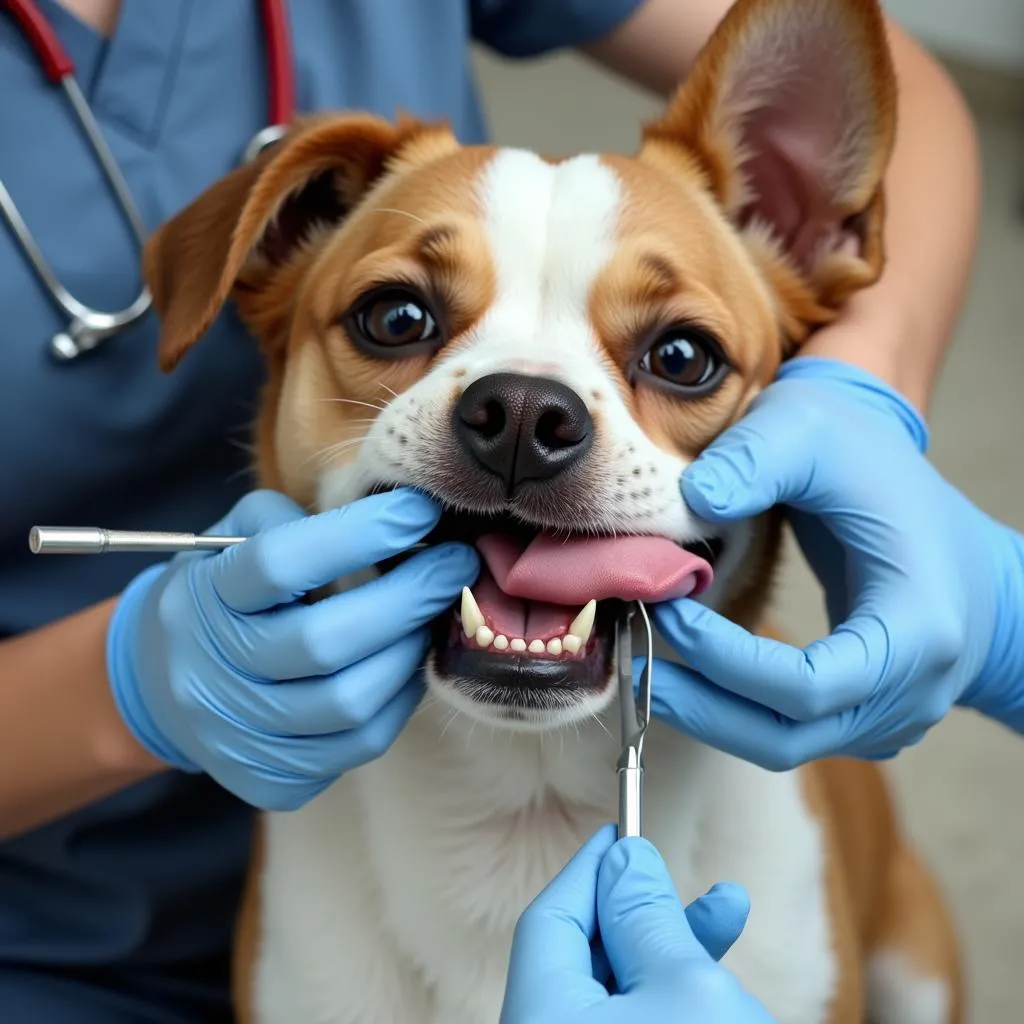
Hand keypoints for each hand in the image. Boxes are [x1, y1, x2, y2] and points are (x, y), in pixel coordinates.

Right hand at [105, 488, 477, 809]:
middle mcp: (210, 671)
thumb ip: (302, 521)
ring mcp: (235, 734)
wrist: (163, 678)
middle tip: (455, 565)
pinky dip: (396, 703)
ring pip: (349, 704)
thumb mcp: (240, 536)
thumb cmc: (225, 589)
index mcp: (205, 595)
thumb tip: (397, 521)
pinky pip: (356, 747)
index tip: (420, 511)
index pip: (280, 562)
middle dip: (408, 598)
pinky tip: (407, 666)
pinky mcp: (265, 779)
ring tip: (434, 617)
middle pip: (323, 642)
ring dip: (409, 654)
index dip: (360, 534)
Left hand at [501, 824, 774, 1022]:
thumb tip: (627, 860)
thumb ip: (647, 915)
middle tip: (671, 872)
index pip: (549, 919)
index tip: (620, 831)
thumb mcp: (684, 984)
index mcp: (541, 1013)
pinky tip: (725, 960)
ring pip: (620, 989)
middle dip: (640, 905)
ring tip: (729, 906)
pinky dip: (677, 988)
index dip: (589, 868)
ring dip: (673, 944)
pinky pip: (639, 1018)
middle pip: (583, 954)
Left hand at [648, 355, 1023, 769]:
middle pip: (789, 735)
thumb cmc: (886, 473)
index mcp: (918, 625)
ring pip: (784, 745)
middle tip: (633, 666)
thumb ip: (758, 457)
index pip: (809, 683)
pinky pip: (792, 734)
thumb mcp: (819, 430)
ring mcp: (892, 713)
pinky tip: (689, 672)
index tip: (669, 611)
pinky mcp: (865, 716)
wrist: (943, 516)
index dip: (725, 660)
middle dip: (701, 703)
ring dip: (708, 714)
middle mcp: (913, 689)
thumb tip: (691, 502)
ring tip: (645, 672)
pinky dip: (734, 710)